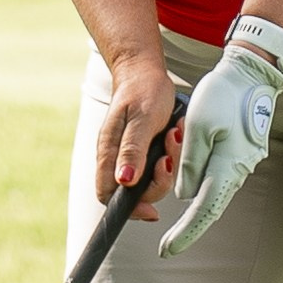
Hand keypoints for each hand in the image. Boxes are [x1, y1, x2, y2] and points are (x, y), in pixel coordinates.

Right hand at [95, 47, 181, 215]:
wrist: (144, 72)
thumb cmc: (142, 91)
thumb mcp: (142, 119)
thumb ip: (133, 150)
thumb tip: (125, 181)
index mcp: (108, 151)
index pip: (108, 194)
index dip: (128, 208)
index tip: (152, 210)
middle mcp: (116, 157)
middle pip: (132, 192)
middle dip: (157, 183)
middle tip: (168, 159)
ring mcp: (129, 155)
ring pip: (148, 180)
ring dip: (167, 165)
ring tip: (174, 137)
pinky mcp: (142, 150)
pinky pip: (157, 166)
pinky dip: (170, 155)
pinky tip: (175, 135)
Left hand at [156, 43, 282, 258]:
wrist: (252, 75)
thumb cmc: (223, 97)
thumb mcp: (197, 129)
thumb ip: (189, 164)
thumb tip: (184, 194)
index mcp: (227, 167)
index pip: (203, 211)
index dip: (185, 233)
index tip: (167, 250)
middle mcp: (237, 171)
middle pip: (208, 205)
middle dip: (188, 221)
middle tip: (167, 242)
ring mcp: (241, 163)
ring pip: (210, 188)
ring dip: (190, 184)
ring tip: (174, 156)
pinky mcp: (239, 154)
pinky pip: (215, 173)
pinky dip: (199, 173)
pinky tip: (187, 159)